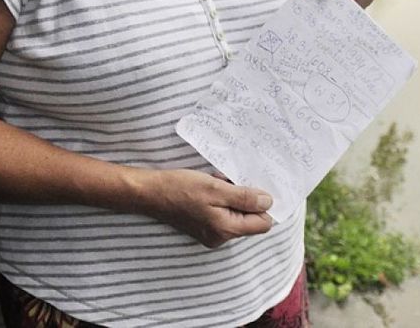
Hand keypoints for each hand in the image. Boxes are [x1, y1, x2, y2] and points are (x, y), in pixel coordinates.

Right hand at [144, 168, 273, 247]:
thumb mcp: (217, 188)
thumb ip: (245, 198)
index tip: (252, 186)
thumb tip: (269, 203)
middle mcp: (221, 237)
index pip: (263, 223)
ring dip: (232, 195)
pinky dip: (222, 198)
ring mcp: (212, 234)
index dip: (263, 204)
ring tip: (216, 182)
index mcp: (226, 230)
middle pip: (250, 218)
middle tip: (227, 181)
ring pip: (237, 212)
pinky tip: (209, 186)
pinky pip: (224, 212)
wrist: (151, 192)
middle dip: (244, 197)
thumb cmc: (181, 188)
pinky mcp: (204, 227)